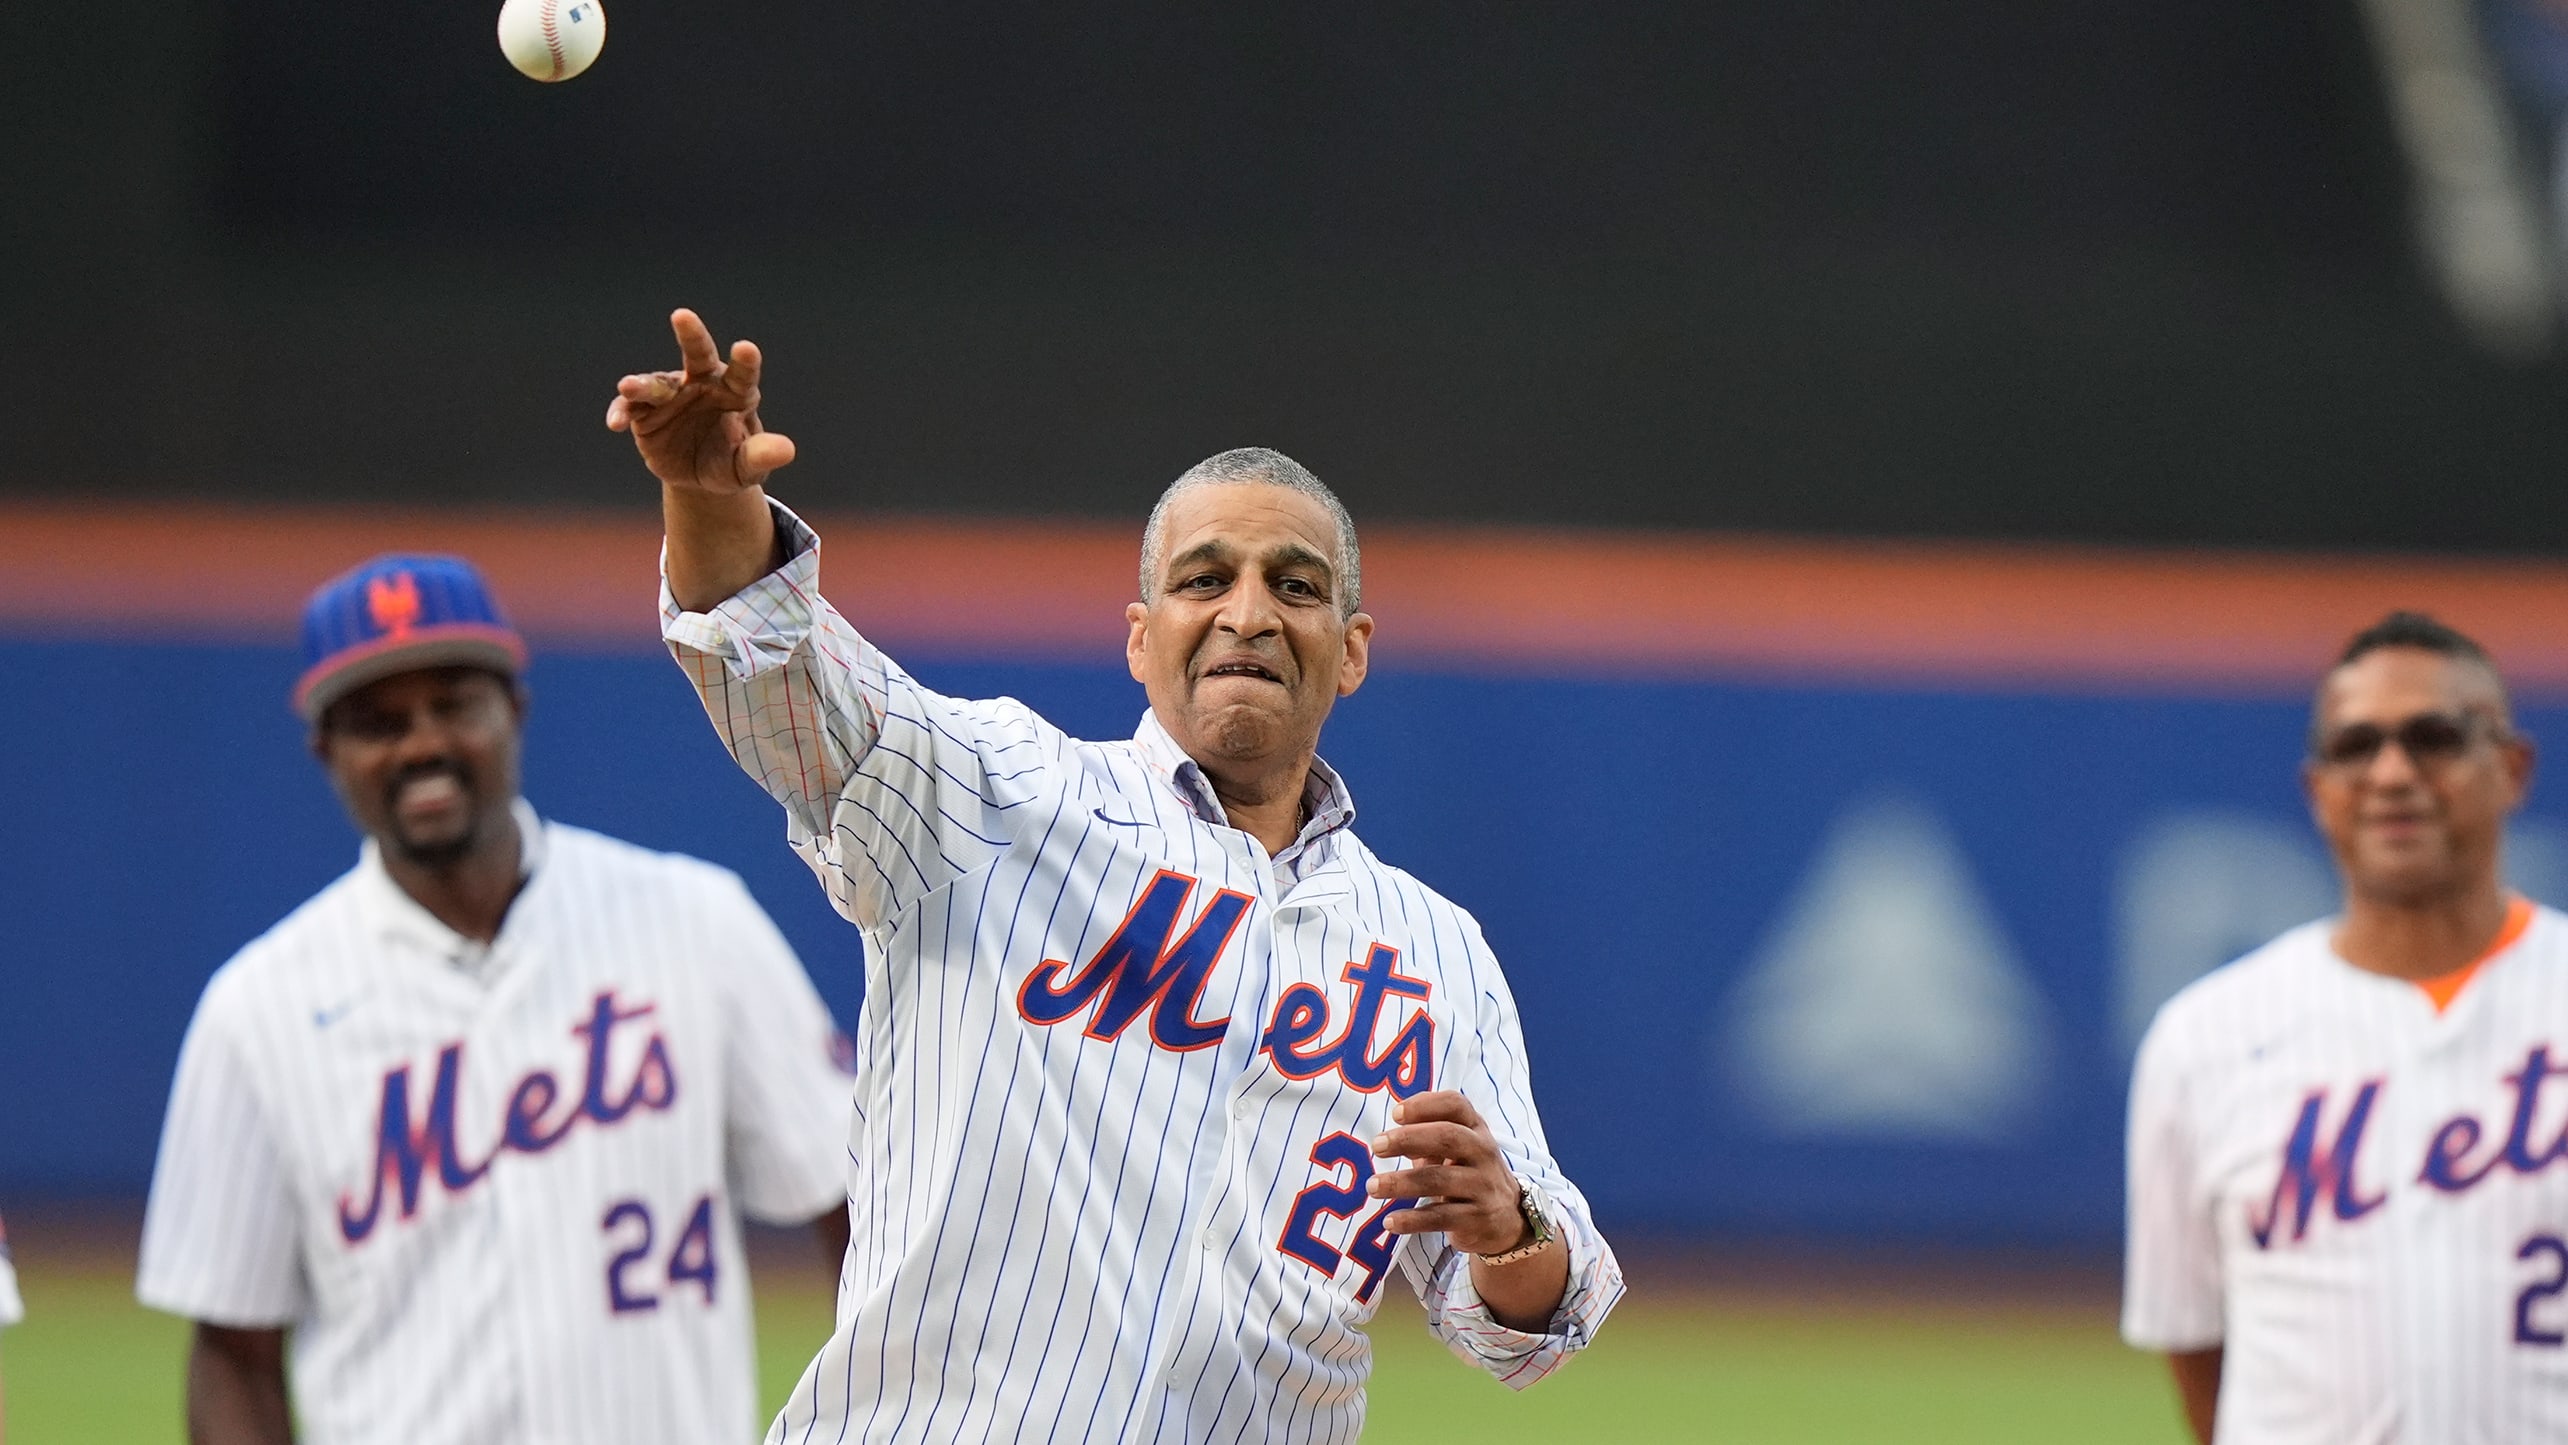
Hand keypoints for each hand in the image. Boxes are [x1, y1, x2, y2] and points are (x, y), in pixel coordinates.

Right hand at [605, 308, 795, 494]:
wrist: (699, 478)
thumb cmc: (730, 463)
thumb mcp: (748, 466)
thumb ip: (762, 455)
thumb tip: (787, 450)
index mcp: (736, 391)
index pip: (743, 374)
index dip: (745, 361)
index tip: (746, 348)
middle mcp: (702, 383)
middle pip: (698, 354)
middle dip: (691, 335)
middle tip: (682, 316)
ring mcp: (671, 395)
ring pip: (657, 383)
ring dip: (643, 383)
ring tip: (629, 387)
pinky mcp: (644, 412)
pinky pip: (631, 408)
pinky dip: (622, 411)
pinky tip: (616, 422)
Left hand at [1367, 1089, 1526, 1254]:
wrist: (1507, 1218)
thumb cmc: (1469, 1173)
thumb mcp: (1457, 1148)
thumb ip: (1427, 1134)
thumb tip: (1389, 1131)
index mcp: (1475, 1128)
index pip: (1456, 1105)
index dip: (1425, 1105)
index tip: (1395, 1113)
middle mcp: (1483, 1152)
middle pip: (1448, 1137)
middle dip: (1409, 1139)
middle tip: (1377, 1146)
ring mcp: (1482, 1186)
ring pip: (1440, 1180)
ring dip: (1402, 1182)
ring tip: (1373, 1186)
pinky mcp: (1477, 1218)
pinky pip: (1441, 1217)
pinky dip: (1412, 1220)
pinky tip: (1390, 1221)